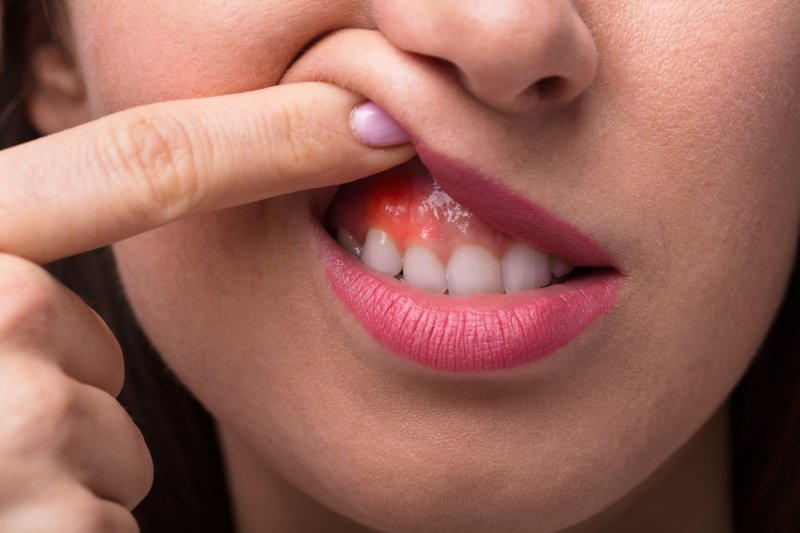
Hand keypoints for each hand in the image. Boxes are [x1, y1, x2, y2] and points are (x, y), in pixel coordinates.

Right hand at [0, 82, 412, 530]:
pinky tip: (6, 521)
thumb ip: (15, 253)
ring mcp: (4, 436)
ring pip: (110, 438)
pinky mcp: (31, 530)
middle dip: (62, 382)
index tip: (373, 122)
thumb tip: (128, 231)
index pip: (143, 162)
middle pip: (101, 340)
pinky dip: (66, 526)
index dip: (270, 137)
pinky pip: (99, 515)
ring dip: (64, 461)